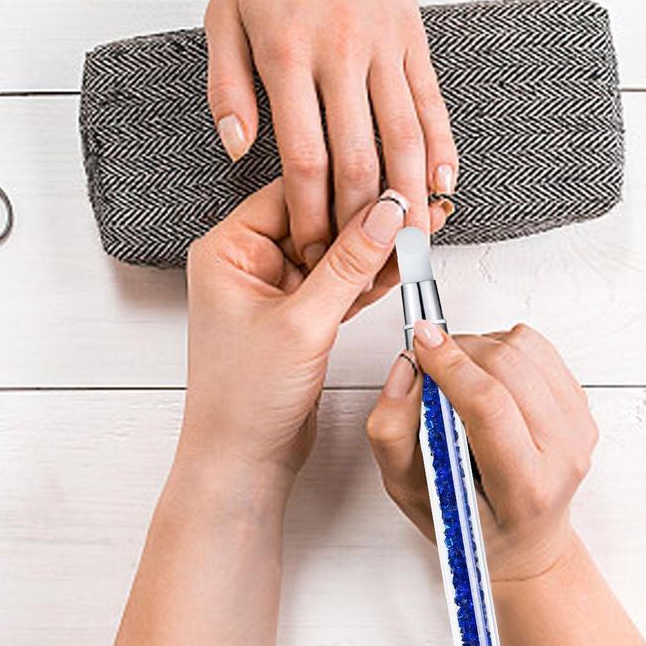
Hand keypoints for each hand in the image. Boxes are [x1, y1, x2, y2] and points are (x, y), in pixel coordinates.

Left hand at [178, 180, 409, 497]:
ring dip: (372, 252)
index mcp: (228, 250)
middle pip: (316, 219)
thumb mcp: (302, 324)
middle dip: (365, 220)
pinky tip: (400, 267)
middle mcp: (248, 263)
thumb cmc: (243, 399)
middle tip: (412, 212)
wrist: (243, 460)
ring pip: (333, 253)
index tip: (389, 185)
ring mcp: (274, 290)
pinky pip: (338, 284)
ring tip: (418, 237)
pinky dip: (367, 280)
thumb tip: (386, 214)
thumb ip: (348, 265)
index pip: (291, 193)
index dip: (341, 187)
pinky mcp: (298, 315)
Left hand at [204, 0, 455, 266]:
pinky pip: (432, 101)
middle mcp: (339, 55)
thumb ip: (227, 87)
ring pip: (405, 137)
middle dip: (362, 222)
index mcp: (285, 57)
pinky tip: (446, 183)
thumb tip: (237, 149)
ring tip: (417, 242)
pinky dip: (443, 146)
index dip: (311, 214)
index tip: (313, 250)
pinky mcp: (412, 39)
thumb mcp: (222, 16)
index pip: (302, 159)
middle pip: (359, 160)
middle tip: (363, 262)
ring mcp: (383, 47)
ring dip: (413, 197)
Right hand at [366, 322, 597, 580]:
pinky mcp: (580, 404)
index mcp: (524, 486)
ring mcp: (578, 427)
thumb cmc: (467, 522)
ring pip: (523, 346)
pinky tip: (488, 379)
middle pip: (508, 365)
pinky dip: (503, 349)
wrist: (525, 541)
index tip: (420, 342)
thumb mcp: (410, 492)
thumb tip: (406, 368)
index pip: (490, 406)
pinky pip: (537, 347)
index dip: (450, 365)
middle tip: (431, 368)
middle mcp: (562, 454)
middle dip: (458, 352)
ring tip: (461, 379)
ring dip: (480, 347)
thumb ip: (392, 432)